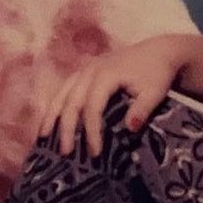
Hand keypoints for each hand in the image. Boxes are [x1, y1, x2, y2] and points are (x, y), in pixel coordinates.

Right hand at [37, 35, 191, 156]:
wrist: (159, 50)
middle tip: (65, 152)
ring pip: (62, 93)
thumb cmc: (157, 72)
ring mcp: (85, 69)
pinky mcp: (85, 71)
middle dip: (66, 128)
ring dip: (52, 115)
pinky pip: (64, 88)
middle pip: (71, 101)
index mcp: (106, 74)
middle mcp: (90, 70)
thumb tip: (129, 129)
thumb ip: (142, 109)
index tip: (95, 152)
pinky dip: (55, 105)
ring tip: (43, 137)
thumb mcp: (155, 91)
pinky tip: (49, 120)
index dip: (91, 130)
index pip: (92, 107)